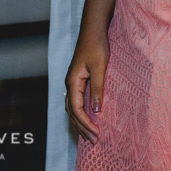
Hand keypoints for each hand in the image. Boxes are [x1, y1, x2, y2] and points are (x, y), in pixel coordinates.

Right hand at [64, 29, 108, 143]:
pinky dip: (83, 113)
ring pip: (74, 108)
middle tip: (94, 141)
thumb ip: (98, 88)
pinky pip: (78, 101)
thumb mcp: (100, 67)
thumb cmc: (96, 45)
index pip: (77, 109)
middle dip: (82, 128)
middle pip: (73, 112)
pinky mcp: (80, 79)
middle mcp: (70, 84)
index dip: (86, 123)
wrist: (93, 29)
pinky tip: (91, 118)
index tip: (96, 133)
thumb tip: (96, 110)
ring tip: (91, 136)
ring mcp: (74, 82)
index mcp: (72, 82)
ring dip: (82, 122)